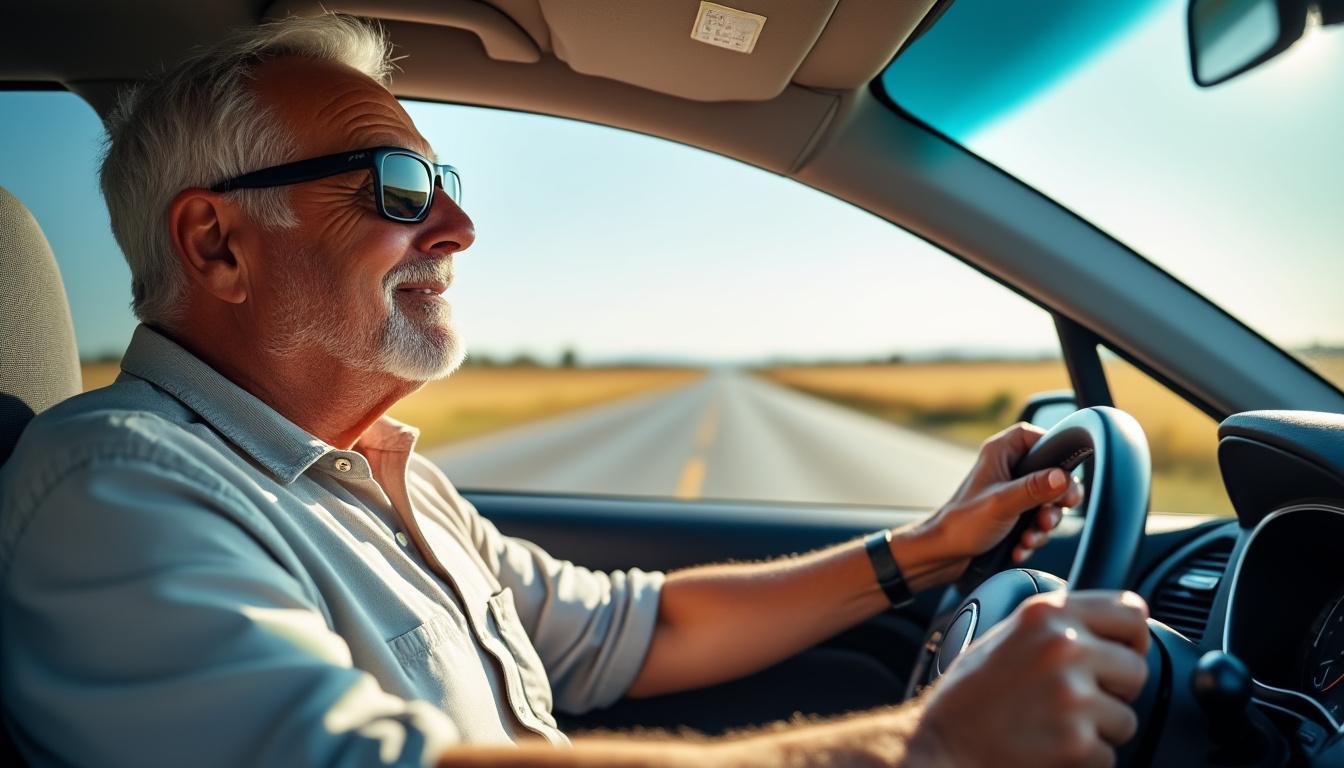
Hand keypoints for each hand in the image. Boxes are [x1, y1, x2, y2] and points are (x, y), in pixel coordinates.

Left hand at [897, 423, 1083, 587]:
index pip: (1036, 436)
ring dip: (1043, 526)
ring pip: (1045, 504)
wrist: (941, 556)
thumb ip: (1034, 489)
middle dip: (1054, 503)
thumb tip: (1063, 477)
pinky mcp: (1011, 517)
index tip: (1065, 474)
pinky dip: (1031, 538)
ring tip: (1029, 539)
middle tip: (1049, 516)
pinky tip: (1019, 549)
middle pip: (1050, 475)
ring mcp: (1010, 495)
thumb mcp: (1003, 504)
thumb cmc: (961, 524)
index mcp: (1000, 454)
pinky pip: (1035, 524)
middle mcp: (1006, 470)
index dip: (1054, 451)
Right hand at [909, 590, 1150, 767]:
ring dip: (1098, 729)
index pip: (1132, 611)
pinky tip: (1047, 748)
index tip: (1120, 653)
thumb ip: (1060, 624)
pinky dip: (1084, 760)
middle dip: (1114, 690)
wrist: (941, 744)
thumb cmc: (971, 694)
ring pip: (1126, 718)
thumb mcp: (1010, 634)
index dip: (1131, 638)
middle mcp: (1063, 646)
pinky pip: (1109, 756)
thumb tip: (1117, 629)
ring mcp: (1072, 695)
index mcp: (1047, 613)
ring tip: (1053, 725)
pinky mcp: (1076, 742)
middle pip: (1137, 668)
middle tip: (1072, 700)